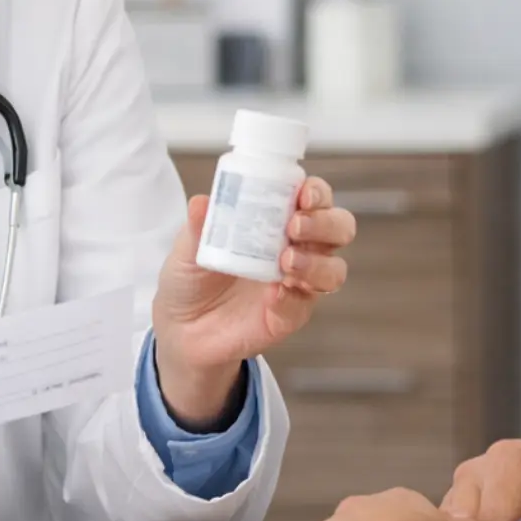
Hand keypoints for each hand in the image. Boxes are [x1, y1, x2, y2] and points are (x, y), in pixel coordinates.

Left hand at [152, 177, 356, 427]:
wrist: (181, 328)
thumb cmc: (192, 277)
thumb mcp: (187, 248)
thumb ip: (198, 226)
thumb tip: (201, 203)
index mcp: (278, 219)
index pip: (314, 197)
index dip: (317, 192)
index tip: (303, 194)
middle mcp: (297, 247)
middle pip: (339, 228)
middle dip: (325, 223)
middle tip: (295, 227)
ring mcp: (298, 283)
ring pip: (334, 270)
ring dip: (316, 263)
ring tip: (286, 263)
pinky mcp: (290, 315)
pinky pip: (305, 305)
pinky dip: (293, 297)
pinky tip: (274, 295)